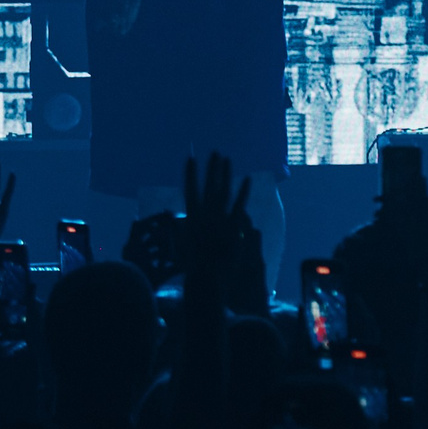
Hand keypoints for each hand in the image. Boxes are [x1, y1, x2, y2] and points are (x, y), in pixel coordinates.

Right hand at [179, 155, 250, 290]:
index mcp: (192, 218)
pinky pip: (239, 205)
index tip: (190, 158)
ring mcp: (219, 220)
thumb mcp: (185, 242)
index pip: (190, 190)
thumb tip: (180, 218)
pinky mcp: (233, 226)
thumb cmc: (194, 262)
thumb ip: (184, 228)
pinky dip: (243, 192)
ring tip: (227, 159)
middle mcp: (205, 215)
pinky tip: (247, 178)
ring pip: (222, 192)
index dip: (190, 174)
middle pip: (209, 187)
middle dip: (211, 169)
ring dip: (224, 175)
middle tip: (214, 152)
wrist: (207, 276)